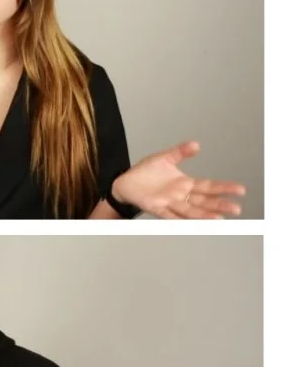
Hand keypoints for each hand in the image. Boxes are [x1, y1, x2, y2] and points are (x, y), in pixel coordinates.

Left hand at [111, 141, 244, 218]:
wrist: (125, 181)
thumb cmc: (145, 172)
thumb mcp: (165, 158)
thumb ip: (180, 152)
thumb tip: (196, 144)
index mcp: (185, 184)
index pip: (209, 186)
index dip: (224, 188)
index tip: (241, 189)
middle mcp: (180, 196)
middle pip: (204, 201)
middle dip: (220, 205)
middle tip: (236, 208)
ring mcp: (169, 203)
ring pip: (190, 210)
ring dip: (204, 215)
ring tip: (219, 218)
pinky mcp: (156, 207)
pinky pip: (170, 215)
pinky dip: (180, 218)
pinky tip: (190, 222)